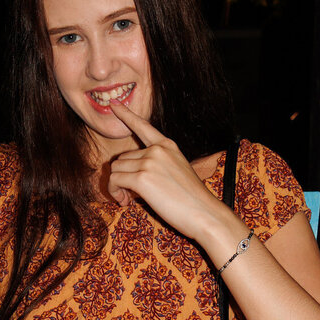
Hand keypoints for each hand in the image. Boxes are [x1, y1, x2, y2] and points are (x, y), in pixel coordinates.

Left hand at [106, 102, 226, 241]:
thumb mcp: (178, 171)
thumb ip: (159, 165)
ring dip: (117, 186)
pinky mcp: (141, 178)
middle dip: (122, 177)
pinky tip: (126, 202)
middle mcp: (157, 150)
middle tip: (129, 195)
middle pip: (122, 157)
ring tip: (129, 199)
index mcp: (168, 146)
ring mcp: (149, 162)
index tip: (114, 105)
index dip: (126, 116)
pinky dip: (115, 192)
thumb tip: (134, 174)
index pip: (143, 126)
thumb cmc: (192, 200)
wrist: (204, 213)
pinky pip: (115, 181)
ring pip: (116, 169)